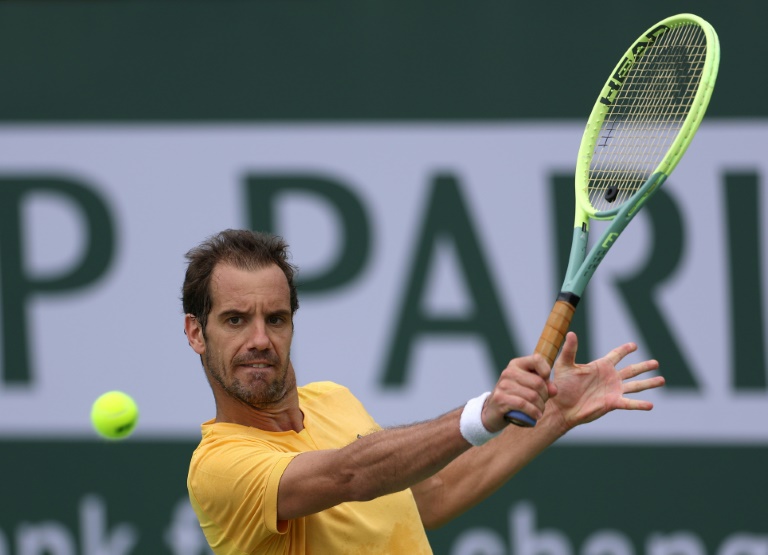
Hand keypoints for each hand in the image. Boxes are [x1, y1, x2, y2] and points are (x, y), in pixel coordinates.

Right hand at [482, 354, 558, 431]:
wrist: (492, 411)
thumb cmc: (514, 397)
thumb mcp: (529, 387)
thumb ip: (544, 386)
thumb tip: (554, 390)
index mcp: (517, 364)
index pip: (537, 359)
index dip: (546, 372)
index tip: (546, 384)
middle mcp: (509, 372)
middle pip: (538, 382)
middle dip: (545, 396)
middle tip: (543, 403)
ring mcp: (503, 385)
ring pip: (532, 396)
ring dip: (540, 407)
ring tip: (539, 411)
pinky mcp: (500, 399)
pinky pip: (523, 405)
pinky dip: (533, 412)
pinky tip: (536, 416)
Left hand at [548, 332, 664, 430]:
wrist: (561, 407)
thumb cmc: (561, 386)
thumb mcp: (565, 365)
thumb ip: (570, 350)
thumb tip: (571, 333)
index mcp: (600, 366)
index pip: (616, 355)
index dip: (625, 350)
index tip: (634, 345)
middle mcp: (609, 378)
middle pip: (631, 370)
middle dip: (644, 366)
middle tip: (656, 362)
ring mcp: (613, 390)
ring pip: (635, 385)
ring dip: (649, 383)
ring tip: (662, 380)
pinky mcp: (612, 403)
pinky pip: (629, 403)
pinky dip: (639, 404)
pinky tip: (651, 405)